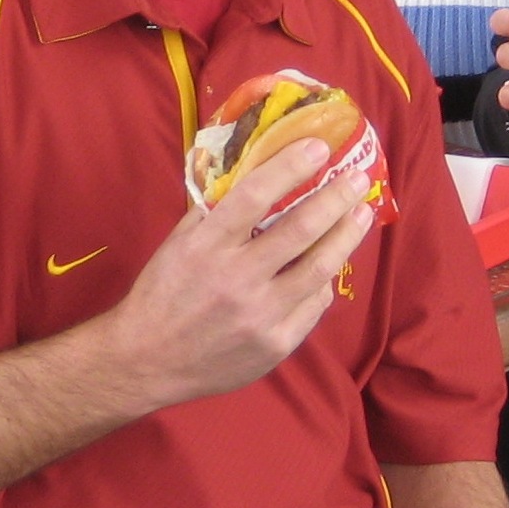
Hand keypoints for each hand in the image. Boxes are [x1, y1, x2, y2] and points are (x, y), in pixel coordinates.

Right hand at [99, 139, 376, 414]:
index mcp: (207, 246)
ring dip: (347, 235)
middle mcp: (236, 279)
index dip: (291, 167)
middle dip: (337, 197)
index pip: (255, 196)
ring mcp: (260, 315)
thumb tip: (257, 172)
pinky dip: (324, 279)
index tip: (319, 146)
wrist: (147, 360)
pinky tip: (332, 262)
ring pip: (320, 267)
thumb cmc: (163, 292)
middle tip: (359, 178)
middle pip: (301, 229)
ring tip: (361, 213)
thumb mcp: (178, 242)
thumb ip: (216, 210)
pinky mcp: (276, 344)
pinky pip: (314, 304)